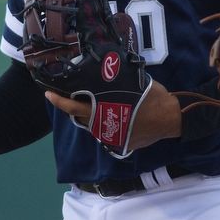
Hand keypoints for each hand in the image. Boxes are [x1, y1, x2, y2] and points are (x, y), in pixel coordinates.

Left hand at [44, 80, 181, 150]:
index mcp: (104, 112)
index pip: (74, 108)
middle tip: (70, 94)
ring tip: (101, 102)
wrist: (171, 119)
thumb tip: (102, 75)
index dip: (59, 102)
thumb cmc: (153, 98)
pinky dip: (108, 123)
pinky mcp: (121, 145)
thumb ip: (113, 85)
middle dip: (75, 106)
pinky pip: (108, 132)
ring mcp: (112, 138)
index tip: (48, 94)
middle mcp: (104, 128)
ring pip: (94, 126)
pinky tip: (117, 113)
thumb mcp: (132, 85)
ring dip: (93, 115)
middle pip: (81, 118)